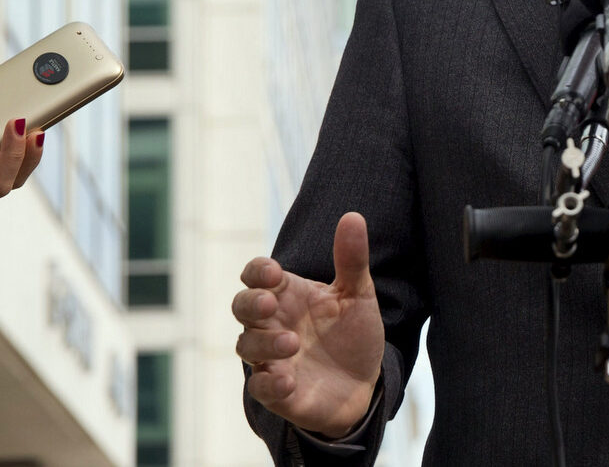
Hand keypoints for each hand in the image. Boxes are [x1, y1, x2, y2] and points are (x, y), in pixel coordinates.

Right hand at [234, 212, 384, 436]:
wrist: (366, 382)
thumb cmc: (354, 333)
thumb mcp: (358, 294)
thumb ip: (352, 259)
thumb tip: (353, 216)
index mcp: (288, 295)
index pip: (257, 276)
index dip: (258, 271)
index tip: (273, 271)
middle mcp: (273, 324)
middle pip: (241, 307)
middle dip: (250, 302)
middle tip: (269, 302)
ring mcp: (271, 357)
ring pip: (247, 346)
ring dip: (265, 343)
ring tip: (291, 342)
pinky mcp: (277, 391)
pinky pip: (260, 388)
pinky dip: (269, 384)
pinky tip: (287, 380)